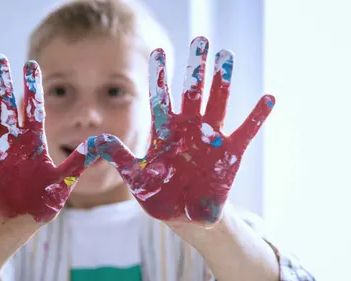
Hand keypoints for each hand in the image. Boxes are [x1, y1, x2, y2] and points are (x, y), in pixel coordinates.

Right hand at [0, 56, 97, 235]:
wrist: (13, 226)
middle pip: (7, 108)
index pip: (33, 110)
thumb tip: (104, 142)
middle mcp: (11, 142)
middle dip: (3, 84)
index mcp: (32, 143)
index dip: (32, 89)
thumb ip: (79, 162)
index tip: (31, 65)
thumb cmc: (39, 204)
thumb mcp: (62, 183)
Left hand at [93, 37, 274, 224]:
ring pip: (217, 103)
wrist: (182, 215)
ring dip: (222, 81)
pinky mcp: (230, 154)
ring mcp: (209, 139)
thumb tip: (93, 140)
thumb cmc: (158, 194)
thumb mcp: (135, 176)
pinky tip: (268, 98)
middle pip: (192, 92)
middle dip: (195, 68)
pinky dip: (257, 117)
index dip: (160, 76)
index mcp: (164, 132)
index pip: (162, 98)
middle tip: (200, 40)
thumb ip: (118, 156)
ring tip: (226, 55)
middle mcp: (187, 129)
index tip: (158, 51)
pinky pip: (245, 131)